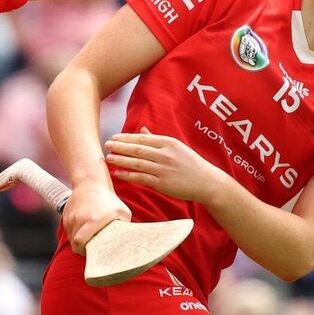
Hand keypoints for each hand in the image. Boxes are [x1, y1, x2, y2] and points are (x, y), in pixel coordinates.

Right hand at [62, 181, 131, 255]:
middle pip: (75, 244)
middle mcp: (79, 219)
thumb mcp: (123, 212)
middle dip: (82, 249)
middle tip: (92, 248)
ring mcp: (70, 217)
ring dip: (78, 241)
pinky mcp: (65, 216)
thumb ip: (124, 229)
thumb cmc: (109, 200)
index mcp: (93, 220)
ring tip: (89, 237)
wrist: (90, 183)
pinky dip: (75, 234)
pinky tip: (84, 229)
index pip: (80, 243)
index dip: (85, 252)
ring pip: (71, 238)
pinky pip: (69, 231)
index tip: (94, 252)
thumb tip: (127, 244)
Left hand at [105, 127, 227, 203]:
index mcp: (169, 143)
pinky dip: (128, 175)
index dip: (126, 138)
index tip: (113, 137)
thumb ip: (156, 139)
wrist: (206, 182)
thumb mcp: (176, 147)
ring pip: (137, 163)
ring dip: (121, 160)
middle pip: (137, 150)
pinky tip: (118, 173)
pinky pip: (141, 178)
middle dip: (120, 147)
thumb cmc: (190, 164)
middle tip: (106, 145)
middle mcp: (165, 154)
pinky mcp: (163, 184)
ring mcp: (164, 169)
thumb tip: (141, 130)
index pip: (142, 139)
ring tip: (108, 158)